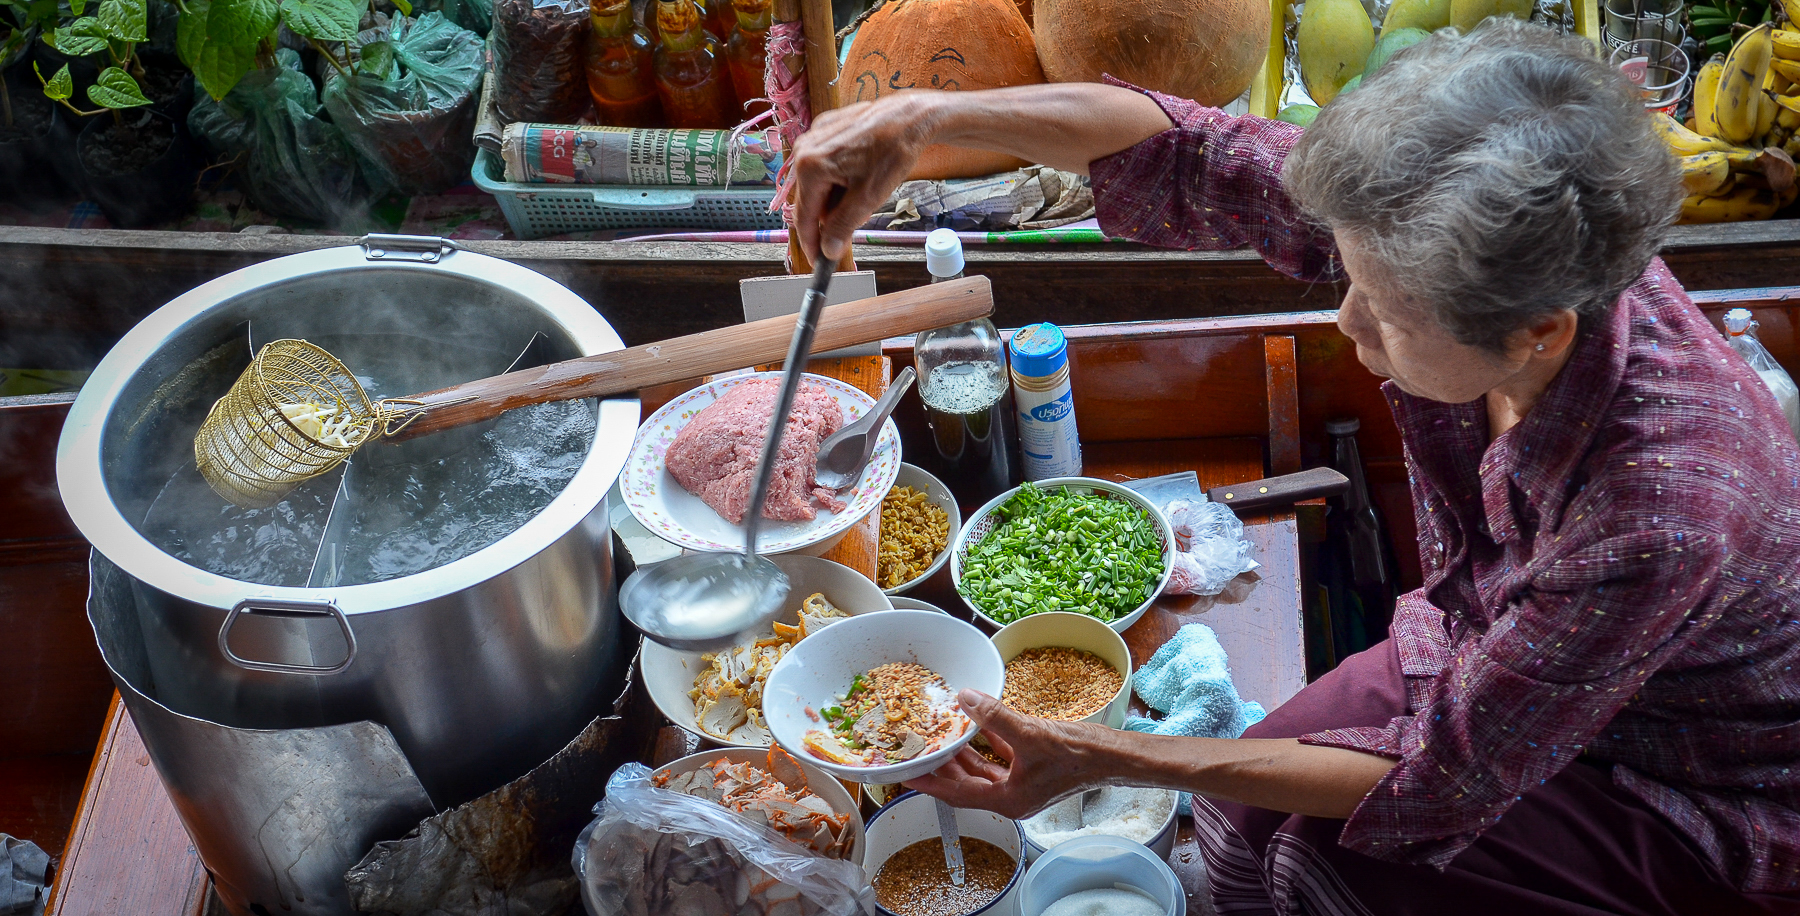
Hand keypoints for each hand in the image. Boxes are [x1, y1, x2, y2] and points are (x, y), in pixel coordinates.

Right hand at [789, 92, 940, 263]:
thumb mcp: (868, 198)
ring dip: (836, 198)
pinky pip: (824, 166)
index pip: (804, 217)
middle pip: (809, 200)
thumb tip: (828, 250)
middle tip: (855, 222)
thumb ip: (843, 226)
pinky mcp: (825, 131)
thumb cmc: (892, 152)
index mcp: (810, 166)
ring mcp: (813, 137)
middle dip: (830, 217)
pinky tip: (859, 176)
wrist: (910, 116)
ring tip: (864, 193)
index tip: (819, 261)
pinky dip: (839, 180)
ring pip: (817, 184)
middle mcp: (803, 149)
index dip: (811, 243)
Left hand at [902, 689, 1119, 819]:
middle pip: (965, 784)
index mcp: (1008, 799)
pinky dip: (984, 744)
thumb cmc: (1078, 756)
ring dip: (961, 755)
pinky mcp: (1032, 768)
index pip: (956, 793)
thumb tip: (965, 698)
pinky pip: (999, 758)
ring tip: (938, 737)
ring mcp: (1022, 783)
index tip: (905, 772)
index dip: (929, 781)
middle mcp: (1012, 796)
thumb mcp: (1030, 733)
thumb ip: (994, 716)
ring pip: (981, 771)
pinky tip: (974, 727)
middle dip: (941, 767)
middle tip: (917, 751)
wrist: (1113, 756)